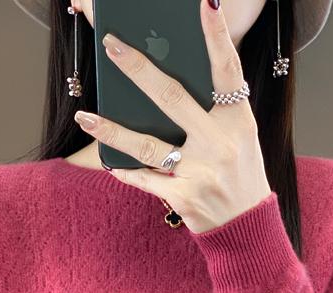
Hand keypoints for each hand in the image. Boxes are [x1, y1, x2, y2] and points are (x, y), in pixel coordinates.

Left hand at [74, 0, 272, 234]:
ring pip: (147, 143)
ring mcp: (201, 171)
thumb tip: (166, 87)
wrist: (248, 229)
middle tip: (112, 46)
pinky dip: (126, 171)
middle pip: (172, 98)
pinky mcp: (184, 197)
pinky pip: (146, 179)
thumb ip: (214, 113)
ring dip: (112, 129)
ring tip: (85, 117)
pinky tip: (109, 163)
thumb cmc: (240, 177)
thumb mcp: (240, 140)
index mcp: (239, 121)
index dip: (216, 36)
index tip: (205, 2)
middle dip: (138, 69)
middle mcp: (221, 143)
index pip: (227, 70)